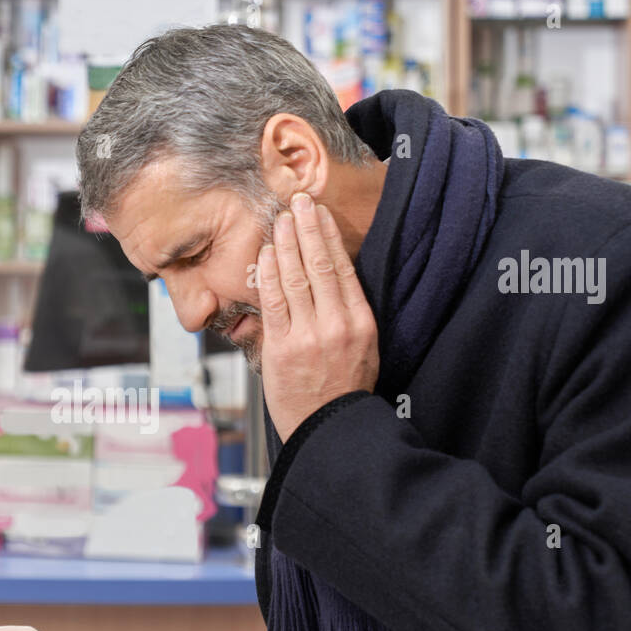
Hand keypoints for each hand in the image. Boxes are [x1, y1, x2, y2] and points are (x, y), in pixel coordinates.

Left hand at [254, 193, 378, 442]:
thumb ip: (349, 314)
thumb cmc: (344, 389)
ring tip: (280, 219)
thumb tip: (333, 278)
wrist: (331, 429)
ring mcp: (308, 335)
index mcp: (361, 322)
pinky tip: (266, 254)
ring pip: (296, 278)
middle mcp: (337, 325)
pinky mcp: (282, 348)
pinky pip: (273, 302)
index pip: (343, 269)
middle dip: (308, 229)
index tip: (320, 214)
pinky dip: (270, 274)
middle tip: (299, 201)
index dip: (330, 237)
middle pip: (320, 265)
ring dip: (286, 243)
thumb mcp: (364, 348)